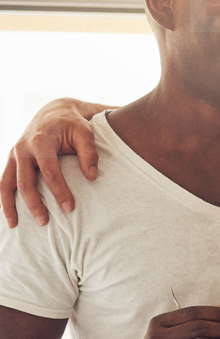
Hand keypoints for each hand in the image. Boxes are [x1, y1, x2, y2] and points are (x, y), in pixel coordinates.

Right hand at [1, 97, 103, 228]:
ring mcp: (14, 154)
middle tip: (45, 222)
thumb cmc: (73, 125)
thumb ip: (89, 154)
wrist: (54, 112)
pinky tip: (8, 214)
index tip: (70, 208)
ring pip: (6, 183)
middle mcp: (22, 148)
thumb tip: (91, 177)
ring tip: (15, 225)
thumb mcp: (85, 133)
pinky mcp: (12, 160)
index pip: (50, 171)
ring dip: (9, 205)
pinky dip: (3, 197)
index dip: (59, 191)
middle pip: (25, 181)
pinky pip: (4, 181)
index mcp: (40, 141)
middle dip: (34, 203)